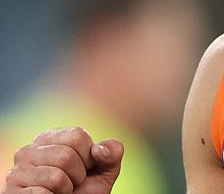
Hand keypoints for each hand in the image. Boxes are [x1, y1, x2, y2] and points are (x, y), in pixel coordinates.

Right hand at [4, 127, 123, 193]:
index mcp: (50, 138)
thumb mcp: (104, 170)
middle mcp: (29, 150)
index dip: (88, 156)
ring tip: (60, 191)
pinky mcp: (12, 192)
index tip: (84, 167)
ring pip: (55, 176)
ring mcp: (17, 172)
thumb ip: (112, 153)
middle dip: (78, 174)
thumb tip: (100, 149)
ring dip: (66, 189)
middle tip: (71, 183)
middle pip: (66, 155)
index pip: (77, 135)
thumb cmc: (85, 191)